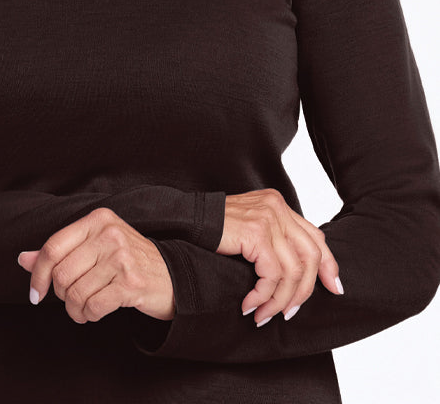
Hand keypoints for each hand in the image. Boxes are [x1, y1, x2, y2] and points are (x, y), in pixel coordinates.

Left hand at [16, 207, 174, 323]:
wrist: (171, 276)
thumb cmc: (127, 262)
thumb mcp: (94, 247)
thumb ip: (59, 252)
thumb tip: (23, 259)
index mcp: (98, 219)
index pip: (53, 247)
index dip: (38, 274)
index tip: (35, 293)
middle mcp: (110, 234)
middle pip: (62, 274)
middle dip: (62, 295)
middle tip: (73, 299)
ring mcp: (122, 258)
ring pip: (75, 294)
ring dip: (75, 310)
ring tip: (85, 308)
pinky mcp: (131, 283)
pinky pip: (93, 306)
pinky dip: (89, 315)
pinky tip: (96, 312)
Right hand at [217, 188, 343, 326]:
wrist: (187, 219)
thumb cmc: (215, 229)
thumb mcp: (252, 227)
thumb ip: (274, 239)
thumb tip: (297, 271)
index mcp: (279, 205)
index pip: (315, 237)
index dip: (328, 266)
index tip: (334, 289)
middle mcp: (278, 207)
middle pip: (311, 255)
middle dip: (305, 290)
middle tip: (290, 313)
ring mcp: (268, 218)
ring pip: (293, 271)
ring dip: (280, 300)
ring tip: (265, 315)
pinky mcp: (257, 233)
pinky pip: (272, 275)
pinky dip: (264, 296)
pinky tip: (251, 305)